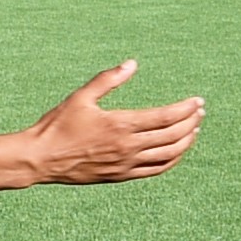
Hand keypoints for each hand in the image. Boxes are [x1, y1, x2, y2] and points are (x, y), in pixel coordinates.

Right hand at [22, 61, 203, 183]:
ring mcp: (126, 164)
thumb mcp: (81, 97)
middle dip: (190, 122)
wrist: (41, 159)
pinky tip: (177, 151)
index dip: (185, 109)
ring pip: (168, 155)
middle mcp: (127, 147)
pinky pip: (155, 170)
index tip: (198, 101)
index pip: (165, 117)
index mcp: (120, 124)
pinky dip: (172, 160)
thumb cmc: (58, 125)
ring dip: (186, 142)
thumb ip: (108, 79)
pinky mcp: (121, 176)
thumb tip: (132, 64)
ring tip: (194, 129)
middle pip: (172, 136)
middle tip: (199, 112)